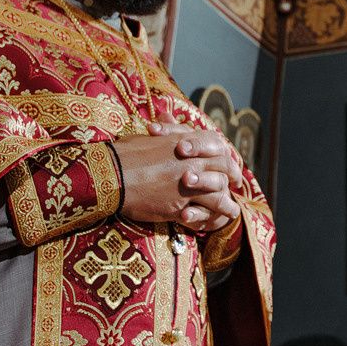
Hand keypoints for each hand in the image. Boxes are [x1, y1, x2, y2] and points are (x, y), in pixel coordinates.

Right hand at [113, 124, 243, 231]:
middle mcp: (192, 162)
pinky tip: (212, 224)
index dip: (225, 155)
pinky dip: (209, 220)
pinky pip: (201, 215)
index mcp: (185, 143)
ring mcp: (187, 186)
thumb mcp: (150, 138)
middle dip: (232, 177)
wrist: (110, 174)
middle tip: (236, 184)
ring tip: (232, 210)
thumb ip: (166, 133)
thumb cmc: (125, 153)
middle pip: (224, 168)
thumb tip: (168, 121)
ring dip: (227, 203)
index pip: (216, 146)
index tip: (228, 161)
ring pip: (218, 194)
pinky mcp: (178, 206)